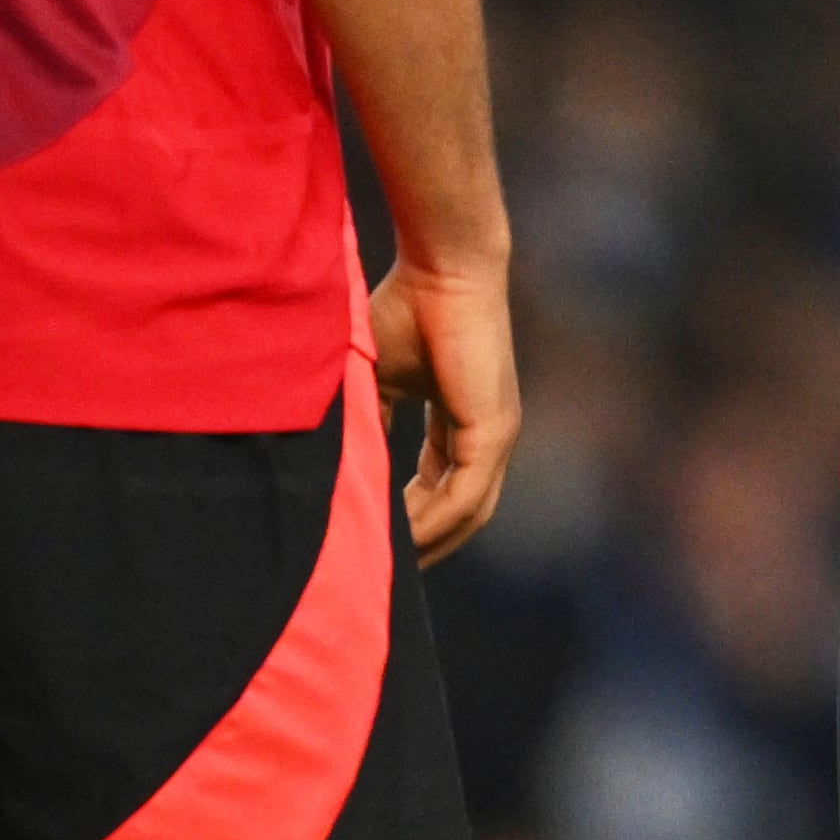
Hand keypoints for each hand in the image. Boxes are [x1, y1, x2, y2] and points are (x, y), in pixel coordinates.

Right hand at [369, 256, 520, 563]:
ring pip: (466, 512)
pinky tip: (402, 537)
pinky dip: (433, 520)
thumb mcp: (378, 376)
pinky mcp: (492, 430)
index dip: (413, 517)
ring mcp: (496, 434)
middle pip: (461, 512)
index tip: (380, 540)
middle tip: (385, 574)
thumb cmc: (407, 305)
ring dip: (429, 541)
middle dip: (426, 544)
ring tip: (388, 566)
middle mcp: (488, 434)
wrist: (441, 266)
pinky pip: (464, 494)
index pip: (443, 486)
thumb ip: (369, 419)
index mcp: (465, 421)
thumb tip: (342, 462)